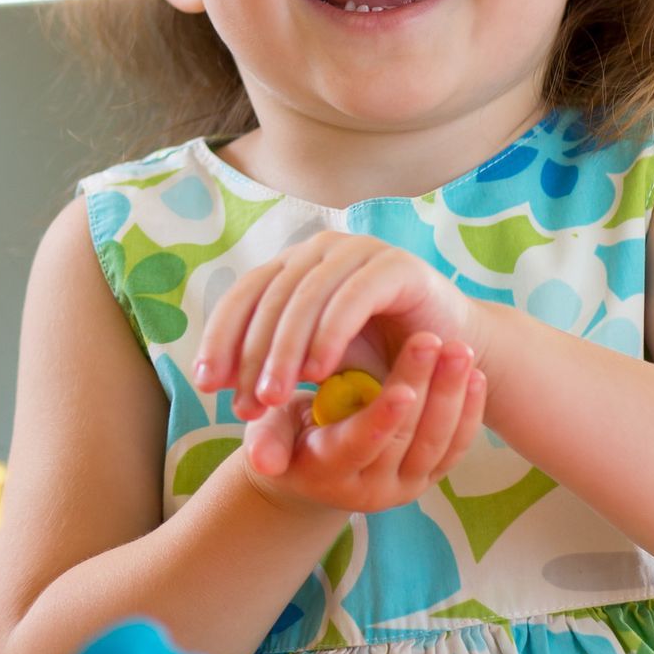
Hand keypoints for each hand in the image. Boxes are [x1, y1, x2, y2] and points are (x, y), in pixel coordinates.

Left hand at [194, 231, 477, 420]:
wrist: (448, 363)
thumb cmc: (377, 366)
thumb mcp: (316, 370)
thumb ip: (277, 376)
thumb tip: (225, 397)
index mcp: (294, 268)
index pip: (244, 296)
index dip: (220, 337)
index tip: (205, 384)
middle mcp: (320, 251)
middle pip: (270, 296)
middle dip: (250, 352)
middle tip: (242, 402)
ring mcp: (358, 252)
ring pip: (306, 296)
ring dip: (284, 349)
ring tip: (272, 396)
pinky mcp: (395, 266)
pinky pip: (352, 297)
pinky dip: (330, 334)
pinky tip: (317, 373)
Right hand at [242, 330, 487, 515]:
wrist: (315, 469)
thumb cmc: (286, 434)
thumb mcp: (268, 431)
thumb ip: (266, 438)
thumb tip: (263, 461)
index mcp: (328, 473)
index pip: (359, 447)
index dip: (382, 420)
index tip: (404, 389)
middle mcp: (371, 488)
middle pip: (406, 439)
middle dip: (425, 390)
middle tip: (438, 341)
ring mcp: (405, 485)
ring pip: (437, 443)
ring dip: (453, 396)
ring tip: (461, 351)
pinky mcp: (429, 474)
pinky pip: (456, 447)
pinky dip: (470, 413)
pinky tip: (476, 375)